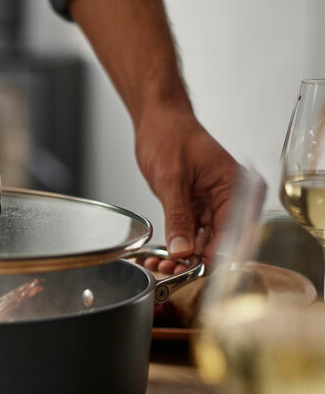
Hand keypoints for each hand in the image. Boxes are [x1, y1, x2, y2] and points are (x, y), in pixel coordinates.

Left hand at [134, 105, 241, 273]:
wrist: (157, 121)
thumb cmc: (170, 135)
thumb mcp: (172, 179)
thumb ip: (178, 217)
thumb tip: (183, 250)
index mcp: (236, 187)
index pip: (234, 232)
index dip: (216, 257)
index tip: (196, 272)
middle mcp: (229, 199)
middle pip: (219, 242)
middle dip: (194, 261)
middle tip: (169, 269)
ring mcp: (211, 206)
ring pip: (202, 243)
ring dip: (181, 257)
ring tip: (158, 263)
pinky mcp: (195, 209)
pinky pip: (188, 235)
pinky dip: (174, 246)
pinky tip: (158, 256)